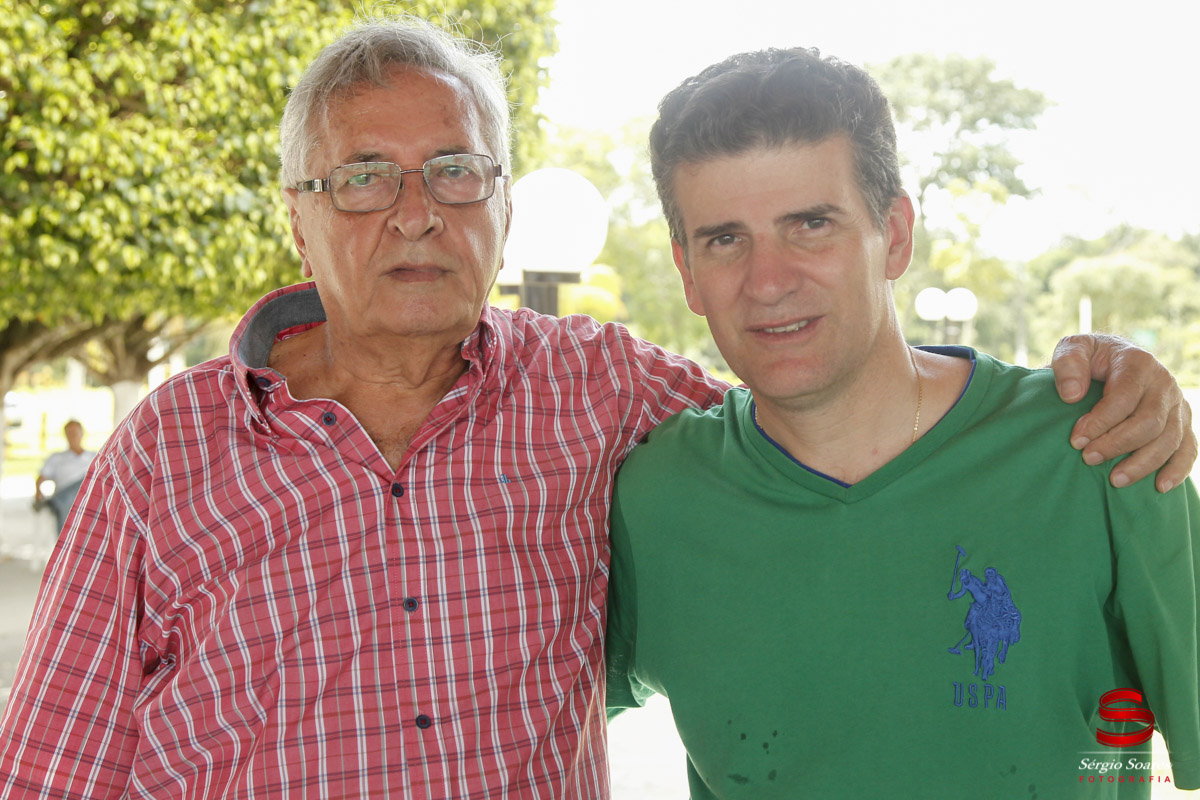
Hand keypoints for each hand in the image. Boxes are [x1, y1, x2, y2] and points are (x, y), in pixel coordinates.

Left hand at [1050, 333, 1195, 491]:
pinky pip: (1188, 448)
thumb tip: (1071, 395)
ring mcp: (1176, 404)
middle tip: (1088, 458)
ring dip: (1142, 463)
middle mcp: (1164, 383)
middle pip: (1149, 422)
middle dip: (1117, 444)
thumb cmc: (1089, 358)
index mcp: (1138, 362)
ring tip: (1115, 480)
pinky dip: (1177, 469)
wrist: (1113, 359)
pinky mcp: (1182, 422)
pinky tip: (1159, 486)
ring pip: (1169, 440)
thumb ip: (1068, 363)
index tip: (1076, 440)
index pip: (1125, 396)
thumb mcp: (1073, 348)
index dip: (1101, 421)